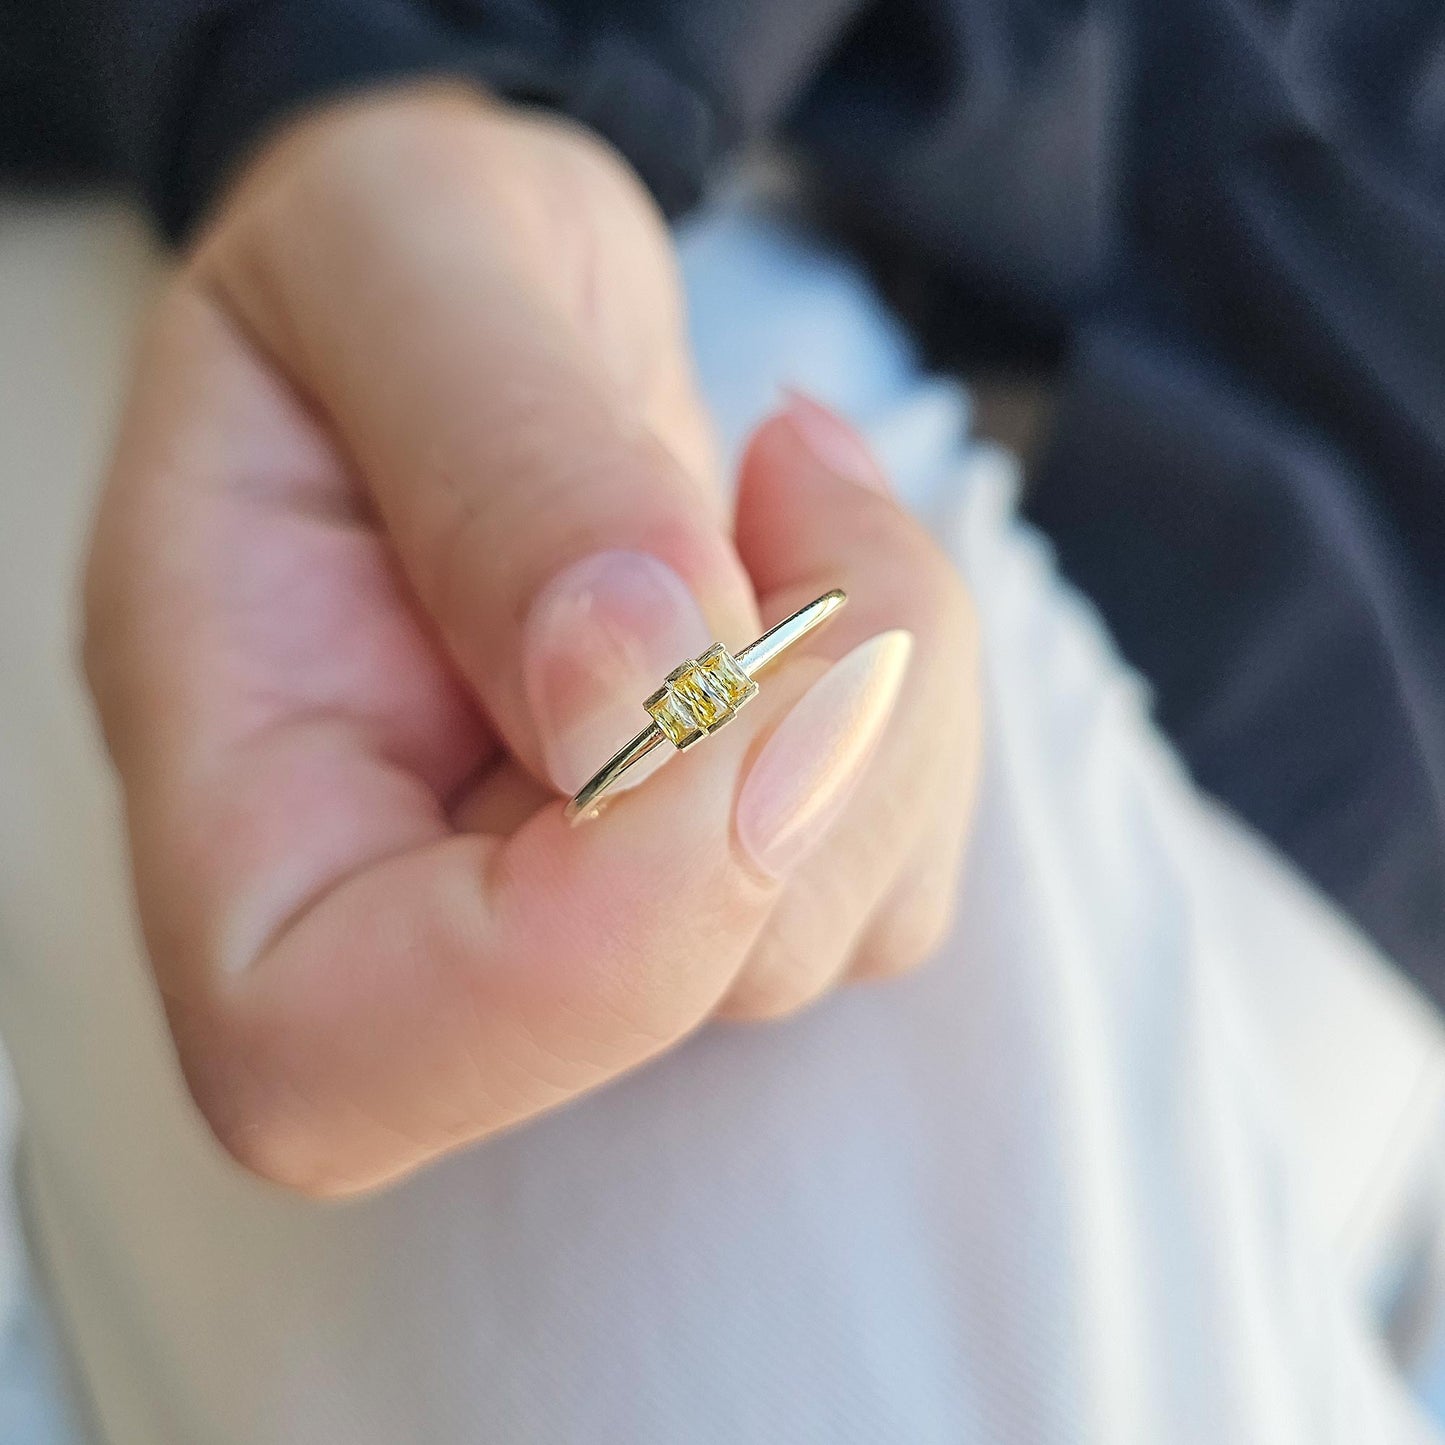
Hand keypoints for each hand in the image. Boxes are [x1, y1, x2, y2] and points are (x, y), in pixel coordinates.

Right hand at [84, 85, 979, 1194]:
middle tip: (796, 491)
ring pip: (810, 940)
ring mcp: (569, 913)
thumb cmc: (398, 268)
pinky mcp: (711, 880)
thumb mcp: (397, 252)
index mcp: (234, 794)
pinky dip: (918, 711)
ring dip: (883, 698)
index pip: (333, 1050)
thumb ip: (498, 453)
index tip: (708, 660)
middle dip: (799, 755)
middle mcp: (397, 905)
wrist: (485, 301)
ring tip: (797, 487)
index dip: (586, 934)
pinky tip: (824, 559)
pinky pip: (889, 876)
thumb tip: (646, 672)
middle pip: (635, 1015)